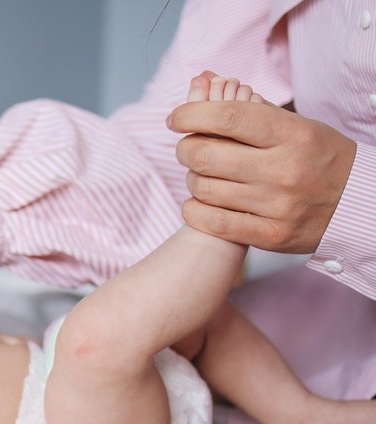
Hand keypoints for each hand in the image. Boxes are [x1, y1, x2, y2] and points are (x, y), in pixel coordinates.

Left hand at [167, 100, 355, 252]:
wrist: (358, 203)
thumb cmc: (318, 157)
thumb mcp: (296, 125)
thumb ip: (247, 107)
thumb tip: (201, 80)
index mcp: (293, 134)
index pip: (228, 116)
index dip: (190, 114)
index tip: (176, 118)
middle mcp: (285, 169)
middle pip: (206, 155)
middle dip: (185, 148)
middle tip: (188, 147)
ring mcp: (278, 205)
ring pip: (204, 189)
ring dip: (192, 179)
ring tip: (201, 174)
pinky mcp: (272, 235)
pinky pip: (213, 222)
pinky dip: (194, 209)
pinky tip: (199, 201)